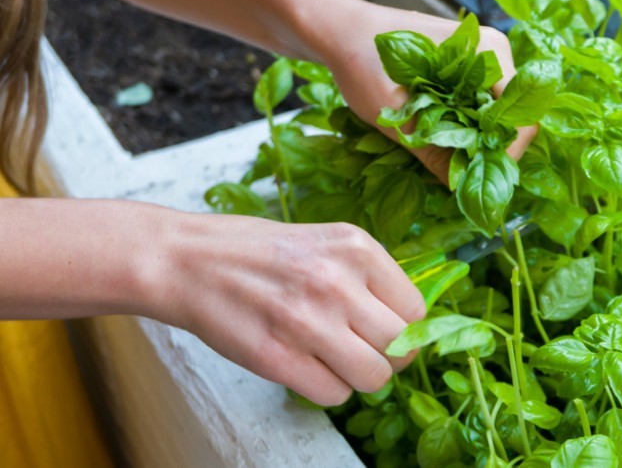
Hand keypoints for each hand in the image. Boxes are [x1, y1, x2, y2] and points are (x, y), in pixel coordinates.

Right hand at [154, 213, 424, 405]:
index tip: (386, 330)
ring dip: (359, 377)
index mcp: (357, 248)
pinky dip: (327, 389)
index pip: (416, 309)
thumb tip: (409, 323)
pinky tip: (308, 366)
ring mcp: (308, 321)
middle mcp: (337, 282)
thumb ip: (368, 278)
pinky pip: (334, 394)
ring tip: (336, 359)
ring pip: (373, 377)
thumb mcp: (326, 243)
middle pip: (401, 347)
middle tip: (365, 351)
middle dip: (389, 357)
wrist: (189, 261)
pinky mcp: (278, 358)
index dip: (405, 327)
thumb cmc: (260, 253)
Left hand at [315, 1, 535, 183]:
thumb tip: (462, 189)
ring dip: (474, 141)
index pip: (521, 118)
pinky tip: (440, 140)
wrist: (338, 30)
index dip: (503, 155)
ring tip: (446, 158)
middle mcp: (493, 52)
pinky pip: (479, 106)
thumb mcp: (394, 113)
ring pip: (495, 115)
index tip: (473, 175)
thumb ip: (433, 151)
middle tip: (458, 173)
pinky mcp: (466, 68)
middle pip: (512, 118)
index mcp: (487, 52)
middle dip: (488, 150)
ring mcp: (481, 58)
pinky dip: (464, 128)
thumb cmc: (362, 60)